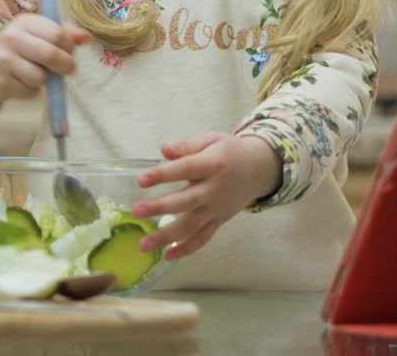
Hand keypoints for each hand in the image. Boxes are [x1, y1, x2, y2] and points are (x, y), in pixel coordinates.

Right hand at [0, 14, 90, 105]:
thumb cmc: (18, 47)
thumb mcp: (38, 33)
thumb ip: (63, 33)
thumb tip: (86, 36)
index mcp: (25, 21)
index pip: (57, 34)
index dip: (69, 46)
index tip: (69, 51)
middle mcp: (11, 37)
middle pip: (50, 55)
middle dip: (65, 66)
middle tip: (67, 69)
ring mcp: (3, 60)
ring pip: (40, 77)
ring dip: (46, 80)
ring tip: (38, 74)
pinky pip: (29, 91)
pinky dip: (33, 91)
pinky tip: (23, 82)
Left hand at [131, 132, 282, 259]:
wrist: (259, 169)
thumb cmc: (229, 151)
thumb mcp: (210, 140)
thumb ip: (186, 146)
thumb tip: (162, 149)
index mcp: (211, 164)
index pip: (184, 169)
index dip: (163, 174)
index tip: (141, 180)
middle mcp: (214, 189)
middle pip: (186, 201)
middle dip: (160, 207)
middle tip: (136, 211)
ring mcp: (217, 208)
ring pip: (192, 225)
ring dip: (167, 236)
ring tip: (144, 244)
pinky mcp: (219, 221)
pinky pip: (204, 238)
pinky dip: (187, 249)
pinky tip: (168, 256)